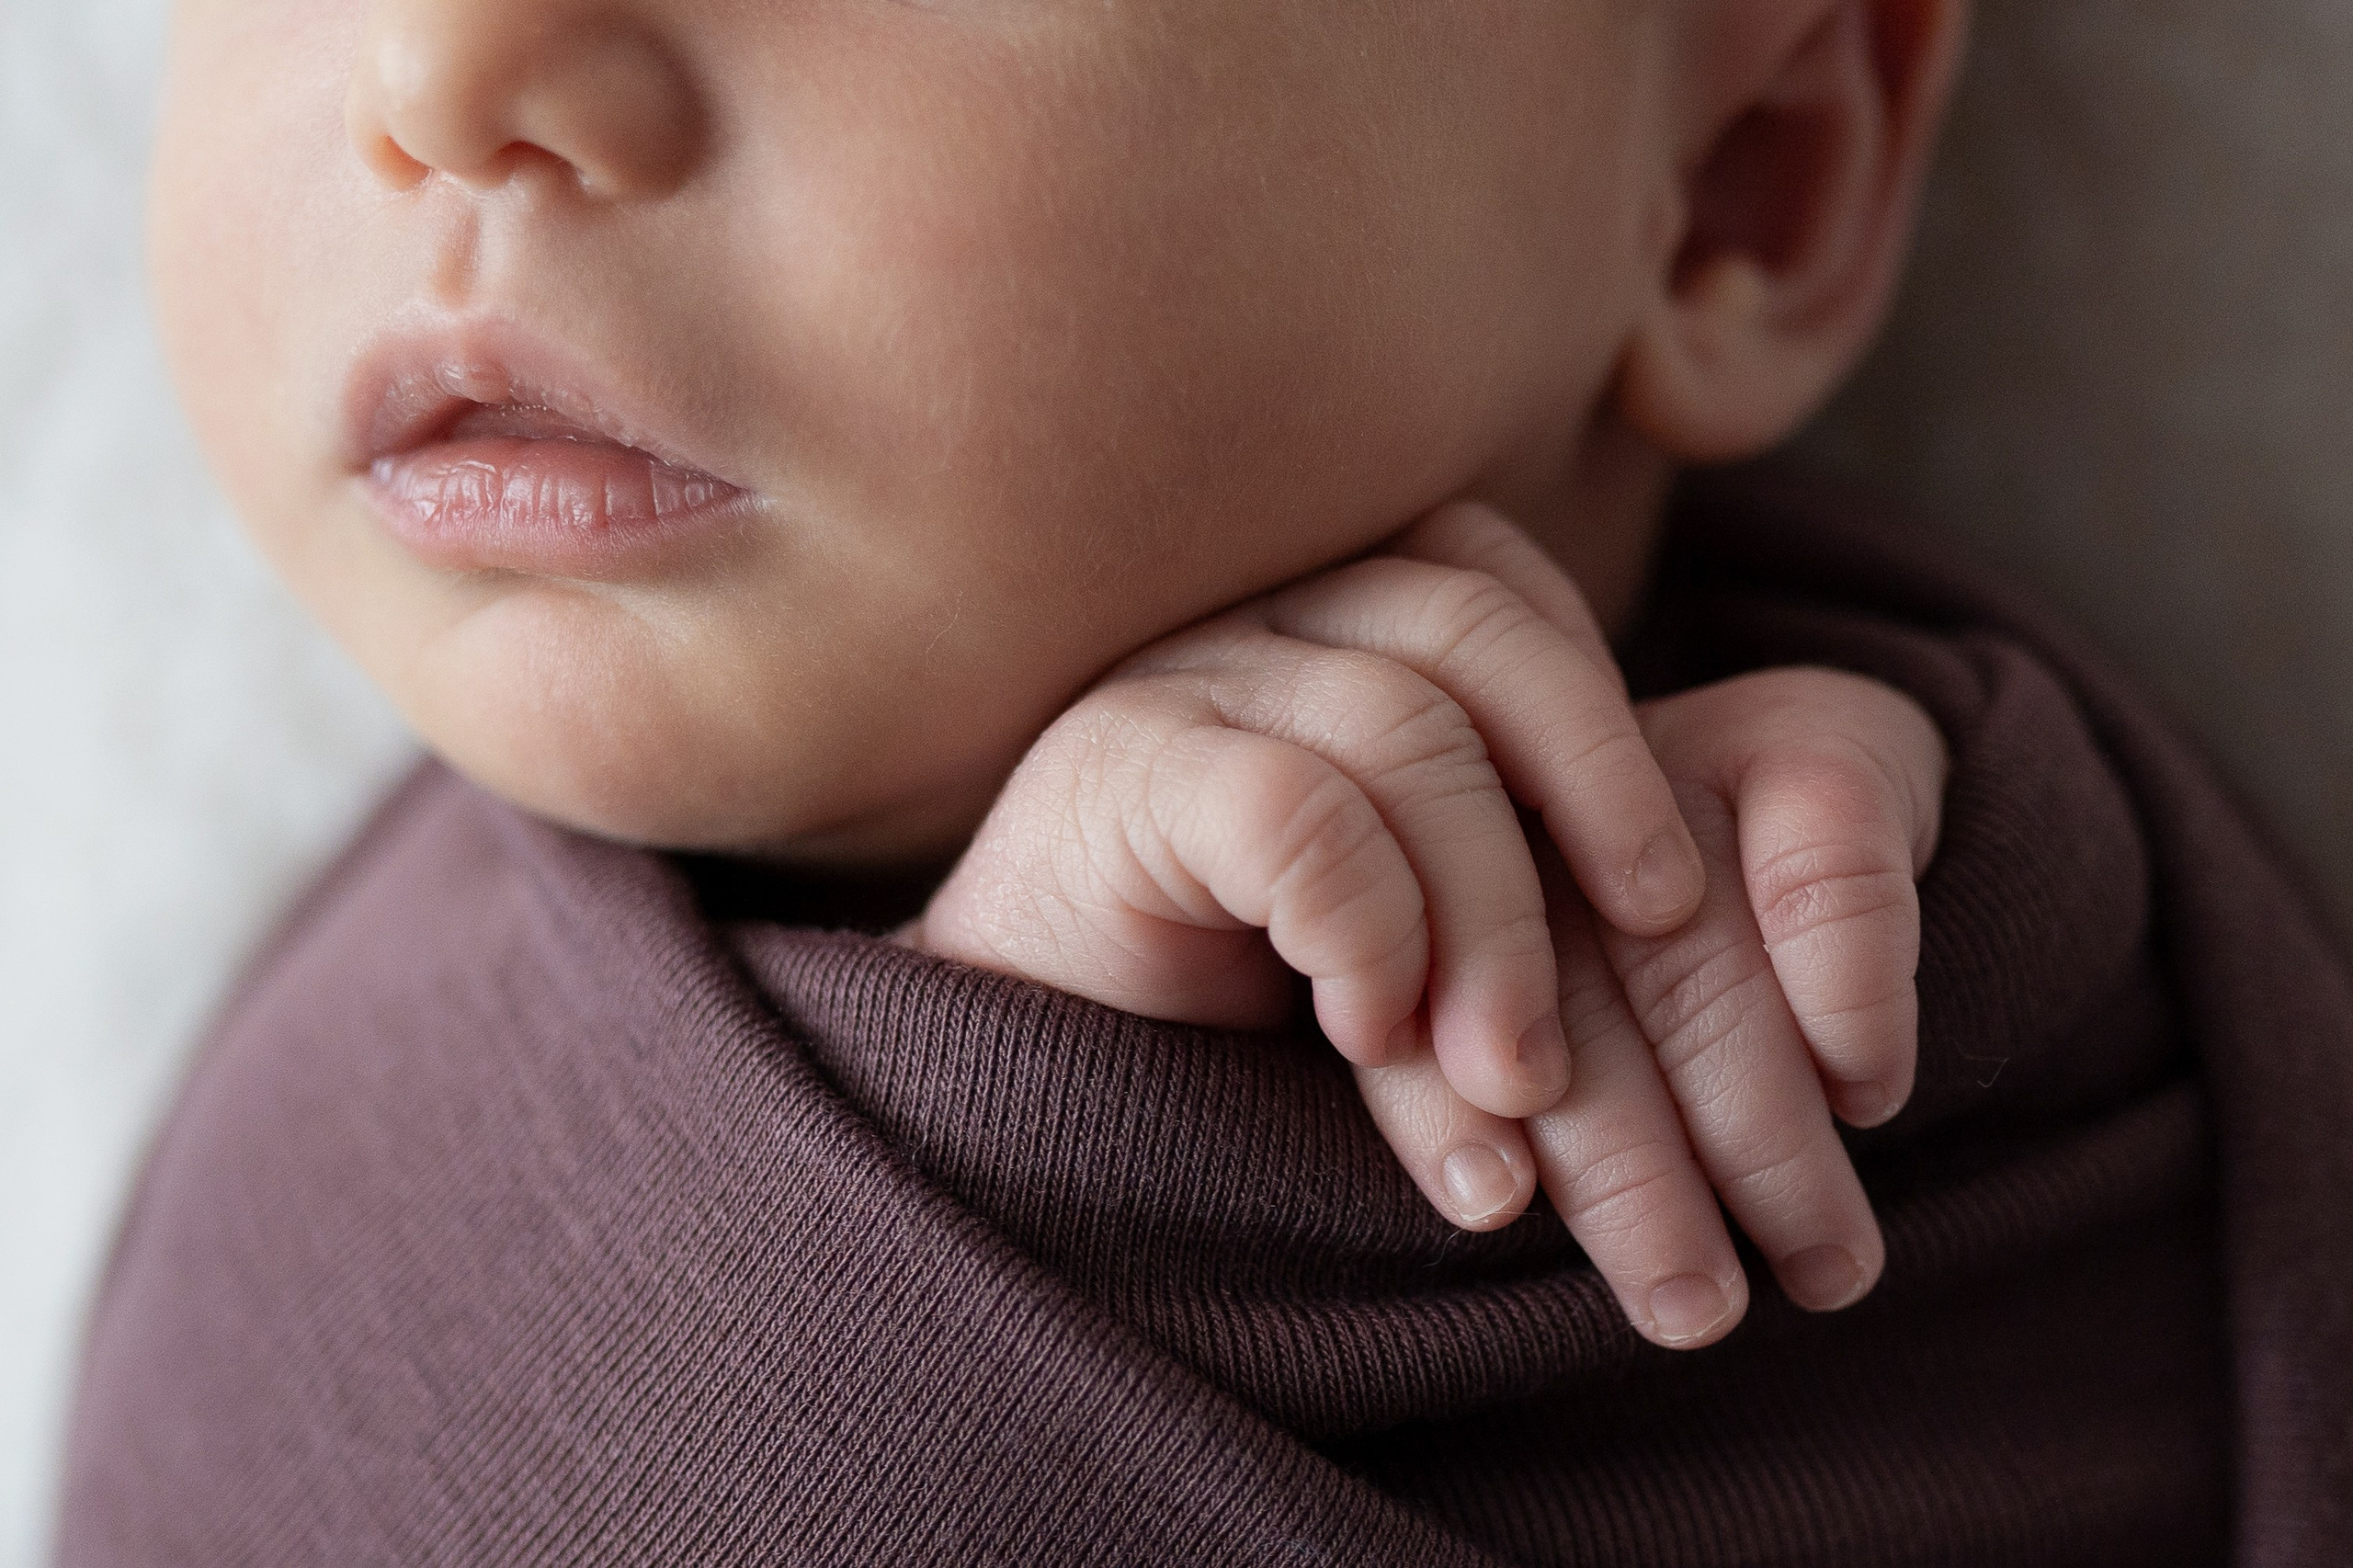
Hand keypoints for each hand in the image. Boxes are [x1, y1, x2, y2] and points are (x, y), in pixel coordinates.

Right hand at [910, 500, 1707, 1119]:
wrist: (1018, 1078)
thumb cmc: (1234, 1003)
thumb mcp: (1405, 920)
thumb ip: (1501, 867)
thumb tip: (1686, 921)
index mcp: (1330, 629)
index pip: (1502, 584)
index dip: (1599, 713)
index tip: (1658, 881)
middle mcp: (1254, 625)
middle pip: (1475, 623)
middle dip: (1597, 782)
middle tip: (1656, 932)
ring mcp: (1175, 684)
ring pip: (1403, 727)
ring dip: (1489, 917)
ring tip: (1513, 1080)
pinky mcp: (1113, 777)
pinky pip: (1294, 811)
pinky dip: (1369, 928)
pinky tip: (1366, 1028)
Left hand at [1355, 664, 1943, 1346]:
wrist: (1795, 784)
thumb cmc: (1618, 963)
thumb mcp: (1533, 1029)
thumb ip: (1482, 1092)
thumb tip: (1485, 1204)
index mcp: (1419, 896)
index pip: (1412, 1014)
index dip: (1449, 1113)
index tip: (1493, 1209)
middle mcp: (1523, 818)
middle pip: (1567, 1009)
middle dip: (1631, 1176)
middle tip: (1691, 1309)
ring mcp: (1665, 773)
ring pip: (1698, 964)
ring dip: (1765, 1132)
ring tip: (1822, 1267)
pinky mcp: (1810, 739)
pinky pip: (1823, 876)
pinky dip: (1848, 996)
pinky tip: (1866, 1093)